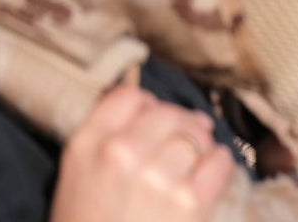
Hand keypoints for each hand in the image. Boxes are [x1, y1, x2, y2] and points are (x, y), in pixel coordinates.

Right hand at [49, 86, 235, 221]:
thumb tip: (155, 107)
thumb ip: (108, 139)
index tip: (151, 123)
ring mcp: (158, 176)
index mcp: (86, 147)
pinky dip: (218, 168)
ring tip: (190, 168)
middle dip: (180, 127)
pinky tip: (204, 184)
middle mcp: (121, 154)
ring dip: (201, 148)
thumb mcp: (78, 182)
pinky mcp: (190, 201)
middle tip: (180, 146)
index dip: (146, 108)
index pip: (129, 96)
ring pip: (198, 134)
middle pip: (169, 112)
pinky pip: (220, 161)